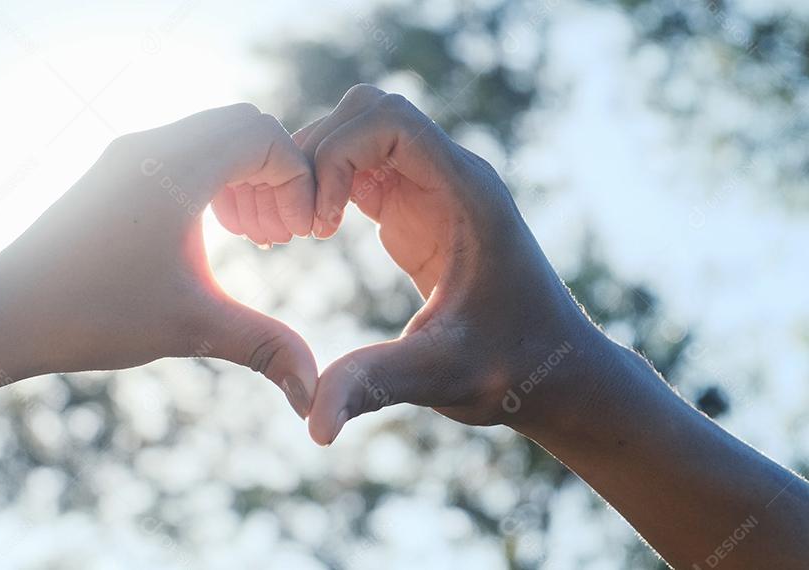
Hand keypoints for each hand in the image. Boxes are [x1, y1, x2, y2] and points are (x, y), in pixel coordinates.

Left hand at [0, 104, 318, 416]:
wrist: (5, 312)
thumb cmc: (95, 314)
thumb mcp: (193, 328)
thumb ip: (265, 347)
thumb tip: (315, 392)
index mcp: (175, 167)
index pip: (265, 136)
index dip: (297, 180)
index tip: (299, 235)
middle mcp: (151, 145)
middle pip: (242, 124)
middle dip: (275, 174)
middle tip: (278, 234)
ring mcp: (126, 154)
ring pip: (210, 134)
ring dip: (243, 175)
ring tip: (249, 237)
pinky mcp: (111, 171)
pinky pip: (179, 149)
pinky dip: (210, 177)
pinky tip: (208, 233)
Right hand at [296, 85, 601, 442]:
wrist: (551, 371)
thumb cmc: (511, 369)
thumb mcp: (441, 375)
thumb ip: (377, 384)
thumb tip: (313, 426)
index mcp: (466, 194)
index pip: (389, 120)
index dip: (338, 153)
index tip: (320, 222)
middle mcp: (451, 178)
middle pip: (368, 111)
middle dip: (319, 153)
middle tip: (298, 223)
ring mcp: (434, 190)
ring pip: (362, 132)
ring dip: (320, 166)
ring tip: (299, 229)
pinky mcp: (419, 211)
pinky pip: (363, 167)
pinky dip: (328, 184)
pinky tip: (312, 233)